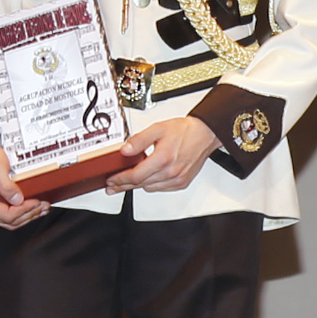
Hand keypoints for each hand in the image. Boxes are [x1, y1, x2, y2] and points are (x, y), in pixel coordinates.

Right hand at [0, 131, 46, 228]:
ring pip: (12, 222)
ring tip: (42, 208)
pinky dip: (24, 213)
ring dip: (29, 216)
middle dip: (30, 214)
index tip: (36, 202)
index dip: (25, 210)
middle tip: (43, 206)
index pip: (8, 216)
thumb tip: (17, 199)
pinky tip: (33, 208)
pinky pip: (11, 216)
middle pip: (11, 222)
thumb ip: (6, 185)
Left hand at [104, 115, 221, 193]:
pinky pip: (161, 189)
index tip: (111, 180)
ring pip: (150, 188)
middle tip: (113, 186)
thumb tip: (125, 151)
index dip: (120, 180)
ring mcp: (177, 179)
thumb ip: (139, 140)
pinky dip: (152, 185)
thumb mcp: (157, 128)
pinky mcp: (182, 183)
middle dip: (124, 185)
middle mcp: (170, 172)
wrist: (205, 134)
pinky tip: (147, 180)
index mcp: (163, 158)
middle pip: (140, 184)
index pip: (135, 176)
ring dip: (137, 185)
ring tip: (127, 182)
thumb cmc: (184, 131)